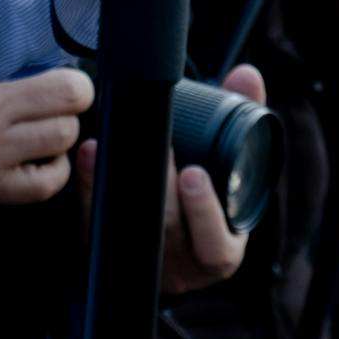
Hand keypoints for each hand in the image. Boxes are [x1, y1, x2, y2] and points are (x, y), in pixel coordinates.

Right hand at [0, 67, 93, 211]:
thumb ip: (5, 96)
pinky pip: (44, 186)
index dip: (75, 91)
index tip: (67, 93)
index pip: (63, 88)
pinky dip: (50, 175)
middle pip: (69, 119)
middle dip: (69, 118)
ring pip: (61, 147)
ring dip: (59, 145)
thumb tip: (52, 93)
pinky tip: (34, 169)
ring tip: (42, 145)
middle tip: (51, 120)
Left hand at [73, 64, 266, 294]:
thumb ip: (244, 119)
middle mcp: (181, 263)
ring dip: (118, 187)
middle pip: (168, 234)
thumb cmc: (207, 195)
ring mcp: (142, 261)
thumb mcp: (232, 168)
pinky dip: (91, 187)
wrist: (170, 233)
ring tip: (114, 148)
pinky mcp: (109, 250)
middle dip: (161, 193)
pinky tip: (91, 156)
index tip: (194, 173)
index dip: (204, 213)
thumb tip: (247, 75)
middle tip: (158, 151)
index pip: (216, 246)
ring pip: (129, 231)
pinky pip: (96, 223)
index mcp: (219, 250)